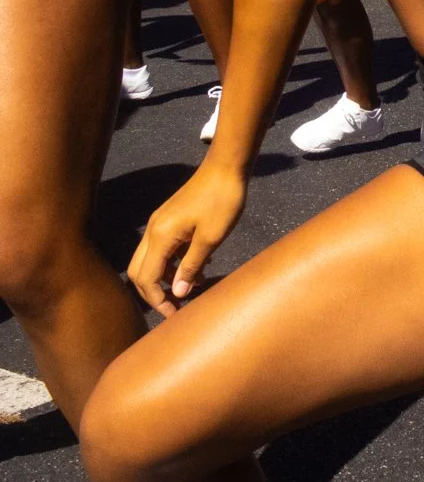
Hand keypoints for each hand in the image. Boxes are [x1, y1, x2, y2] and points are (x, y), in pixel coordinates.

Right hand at [128, 160, 248, 316]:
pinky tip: (198, 266)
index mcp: (160, 236)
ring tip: (193, 288)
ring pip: (151, 260)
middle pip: (140, 271)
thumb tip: (178, 294)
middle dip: (153, 293)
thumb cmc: (222, 201)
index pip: (146, 278)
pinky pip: (164, 248)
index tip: (174, 315)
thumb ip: (191, 267)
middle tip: (175, 307)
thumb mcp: (210, 239)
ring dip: (166, 277)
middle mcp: (153, 230)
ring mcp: (160, 223)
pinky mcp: (170, 219)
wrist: (226, 167)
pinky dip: (174, 262)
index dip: (156, 301)